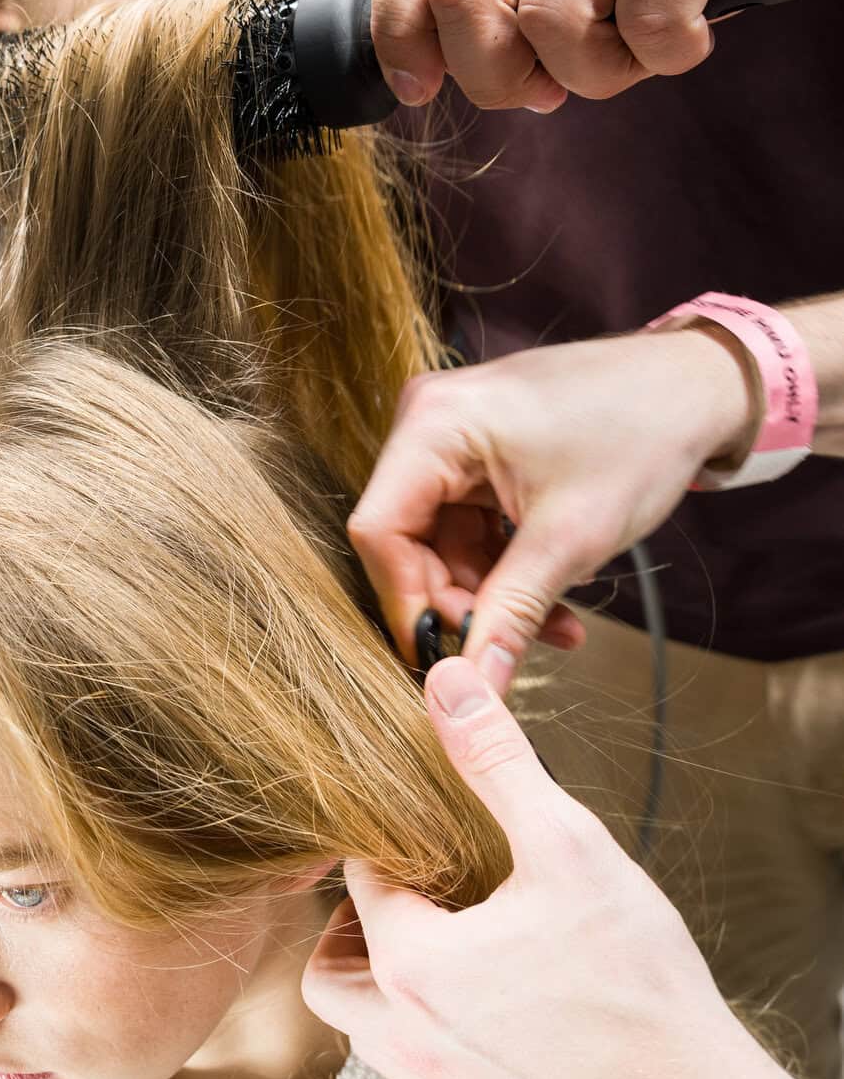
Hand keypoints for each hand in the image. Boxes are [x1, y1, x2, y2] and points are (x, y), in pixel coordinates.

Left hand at [301, 658, 770, 1078]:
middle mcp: (402, 1038)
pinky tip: (486, 1018)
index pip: (358, 886)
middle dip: (351, 931)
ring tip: (446, 953)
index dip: (385, 850)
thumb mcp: (569, 848)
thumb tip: (447, 680)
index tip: (420, 838)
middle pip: (329, 974)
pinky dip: (429, 1045)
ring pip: (367, 1035)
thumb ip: (497, 763)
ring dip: (385, 990)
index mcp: (410, 963)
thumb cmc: (636, 986)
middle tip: (410, 900)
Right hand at [347, 326, 755, 685]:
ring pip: (442, 543)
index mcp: (434, 424)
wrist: (697, 387)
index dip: (405, 600)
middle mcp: (428, 423)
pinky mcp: (479, 453)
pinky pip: (470, 527)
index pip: (380, 530)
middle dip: (461, 601)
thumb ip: (510, 615)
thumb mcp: (571, 538)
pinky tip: (555, 595)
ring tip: (558, 626)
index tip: (444, 657)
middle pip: (408, 540)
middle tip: (510, 646)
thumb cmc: (640, 436)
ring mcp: (453, 437)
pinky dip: (506, 567)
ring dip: (493, 593)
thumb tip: (474, 691)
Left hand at [370, 0, 843, 108]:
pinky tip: (697, 31)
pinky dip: (669, 54)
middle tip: (550, 88)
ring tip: (642, 50)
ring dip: (596, 72)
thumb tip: (475, 76)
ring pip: (549, 20)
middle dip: (495, 76)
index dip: (397, 33)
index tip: (419, 90)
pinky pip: (643, 19)